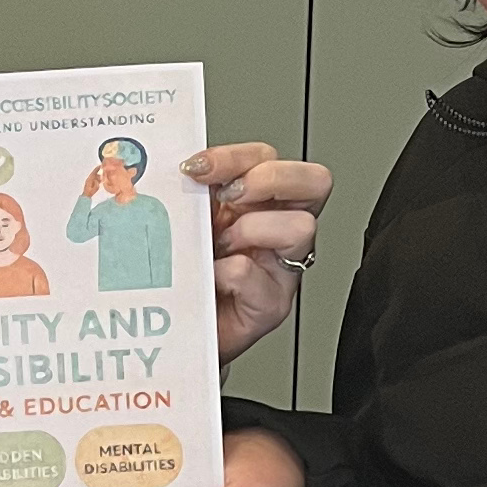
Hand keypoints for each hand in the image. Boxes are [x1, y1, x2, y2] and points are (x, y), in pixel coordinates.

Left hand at [191, 142, 328, 364]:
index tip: (196, 168)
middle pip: (314, 181)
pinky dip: (227, 272)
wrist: (172, 331)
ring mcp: (280, 268)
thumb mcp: (184, 221)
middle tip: (228, 197)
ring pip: (301, 227)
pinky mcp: (271, 305)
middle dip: (267, 180)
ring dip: (251, 230)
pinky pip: (258, 274)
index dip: (237, 155)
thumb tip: (177, 167)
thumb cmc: (182, 276)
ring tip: (217, 248)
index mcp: (255, 202)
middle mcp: (277, 229)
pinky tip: (209, 277)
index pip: (267, 158)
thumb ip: (190, 192)